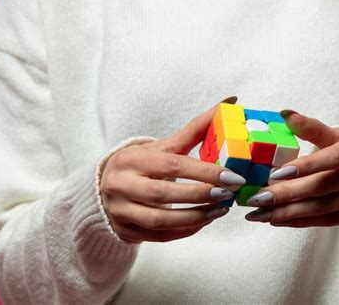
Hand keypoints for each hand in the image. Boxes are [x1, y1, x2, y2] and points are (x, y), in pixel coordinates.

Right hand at [101, 97, 245, 242]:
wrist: (106, 187)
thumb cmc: (142, 165)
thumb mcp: (163, 146)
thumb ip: (196, 129)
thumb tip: (230, 102)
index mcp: (131, 159)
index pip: (172, 165)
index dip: (204, 172)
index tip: (232, 176)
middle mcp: (120, 185)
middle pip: (163, 194)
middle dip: (200, 195)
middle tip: (228, 194)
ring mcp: (120, 211)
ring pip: (160, 220)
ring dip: (195, 217)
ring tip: (220, 210)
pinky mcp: (126, 231)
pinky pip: (159, 236)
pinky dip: (184, 230)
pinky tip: (204, 221)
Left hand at [245, 111, 338, 228]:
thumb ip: (313, 129)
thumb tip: (284, 114)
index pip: (334, 157)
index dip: (305, 166)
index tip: (275, 174)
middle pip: (325, 186)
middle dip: (287, 194)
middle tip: (258, 199)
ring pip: (325, 207)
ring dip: (289, 212)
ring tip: (261, 213)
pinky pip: (331, 221)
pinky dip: (302, 221)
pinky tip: (280, 220)